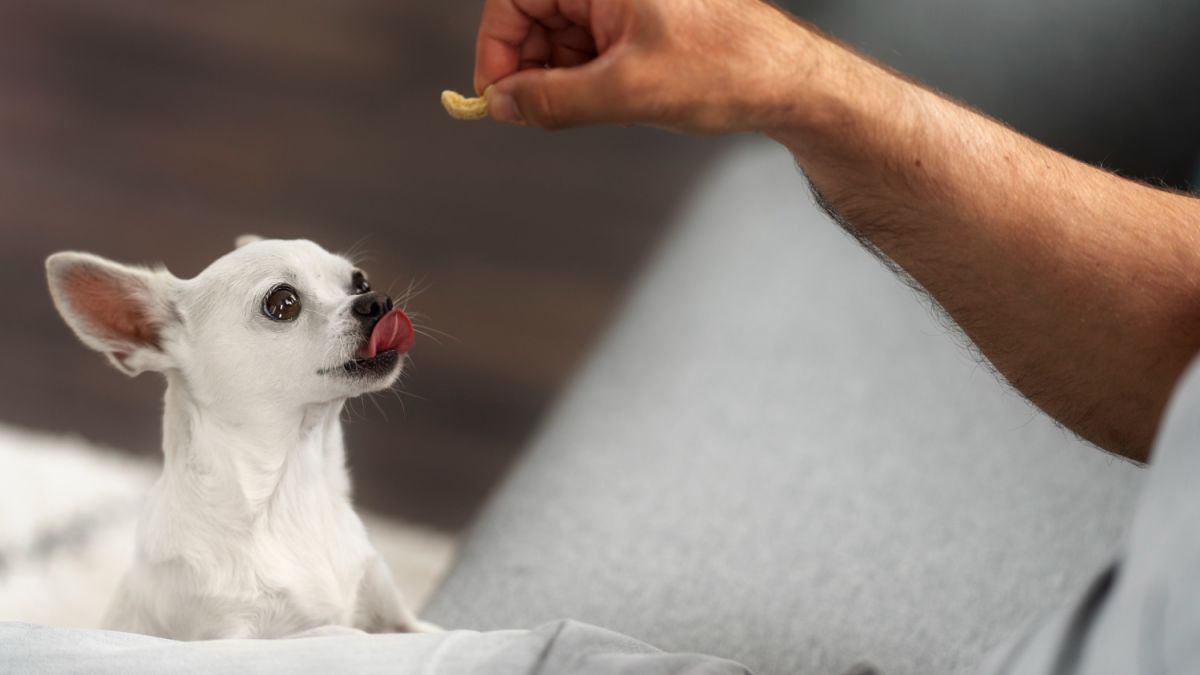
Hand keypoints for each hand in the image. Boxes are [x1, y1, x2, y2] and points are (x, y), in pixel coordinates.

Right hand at [473, 0, 816, 132]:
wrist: (790, 82)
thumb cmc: (725, 69)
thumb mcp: (625, 92)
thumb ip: (551, 99)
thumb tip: (501, 105)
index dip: (497, 48)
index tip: (495, 97)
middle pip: (536, 17)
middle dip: (531, 68)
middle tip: (536, 114)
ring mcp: (627, 0)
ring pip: (563, 37)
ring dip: (562, 78)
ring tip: (595, 107)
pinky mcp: (641, 21)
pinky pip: (592, 46)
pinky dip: (588, 79)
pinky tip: (611, 101)